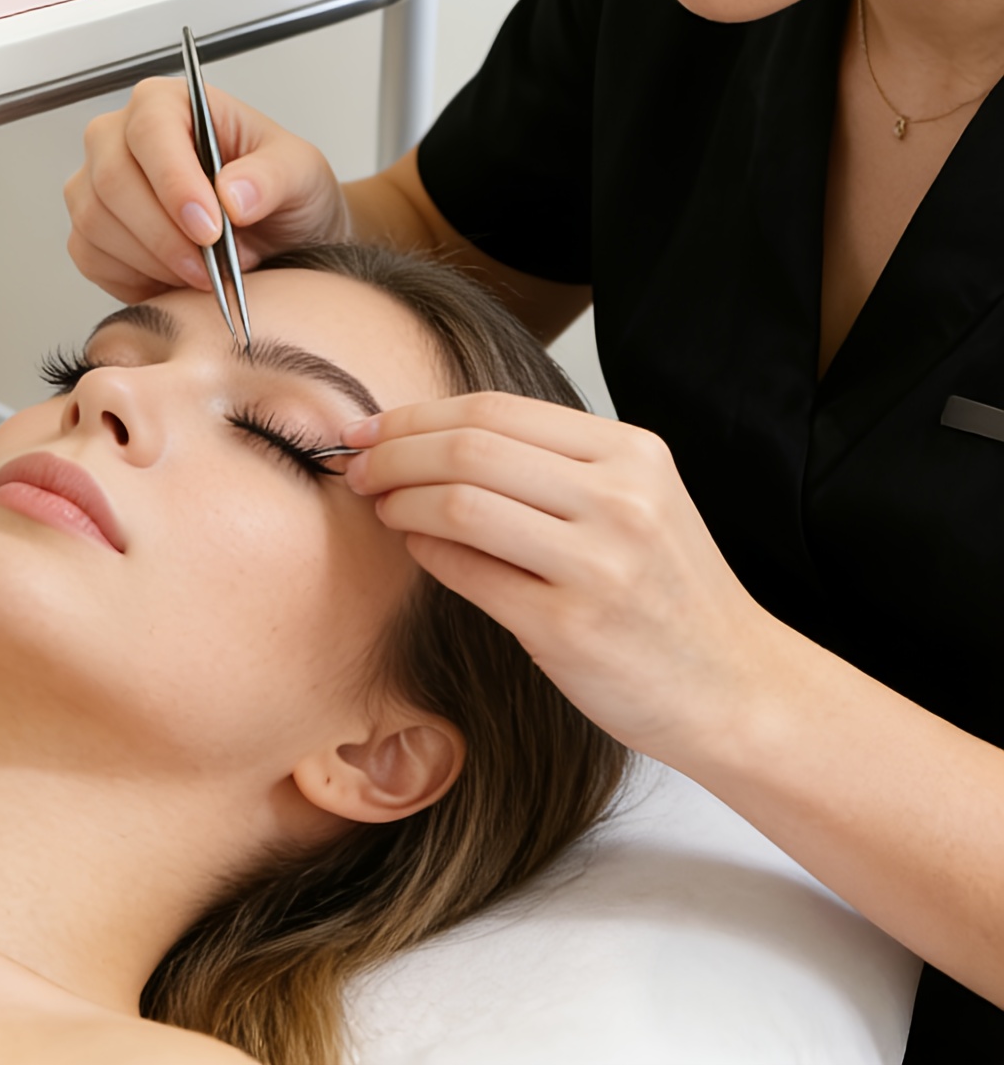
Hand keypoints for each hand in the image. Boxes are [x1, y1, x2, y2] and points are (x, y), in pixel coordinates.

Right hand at [64, 77, 348, 300]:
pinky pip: (91, 256)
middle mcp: (121, 135)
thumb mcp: (300, 173)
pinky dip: (135, 278)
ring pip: (96, 222)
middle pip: (113, 179)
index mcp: (169, 103)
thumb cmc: (278, 192)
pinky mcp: (88, 229)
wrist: (274, 238)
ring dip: (154, 261)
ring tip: (204, 273)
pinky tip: (175, 278)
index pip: (151, 128)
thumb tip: (232, 193)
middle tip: (212, 266)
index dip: (175, 181)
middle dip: (165, 235)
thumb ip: (273, 176)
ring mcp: (96, 183)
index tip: (210, 228)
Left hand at [340, 393, 777, 760]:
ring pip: (458, 504)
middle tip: (358, 465)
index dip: (416, 414)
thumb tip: (427, 435)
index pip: (494, 409)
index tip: (372, 427)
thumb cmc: (669, 592)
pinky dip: (425, 551)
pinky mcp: (569, 629)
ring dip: (400, 501)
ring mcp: (597, 566)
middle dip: (394, 452)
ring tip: (381, 506)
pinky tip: (415, 547)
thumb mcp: (635, 501)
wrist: (741, 690)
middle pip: (468, 448)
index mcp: (633, 454)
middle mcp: (620, 501)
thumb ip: (551, 464)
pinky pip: (467, 572)